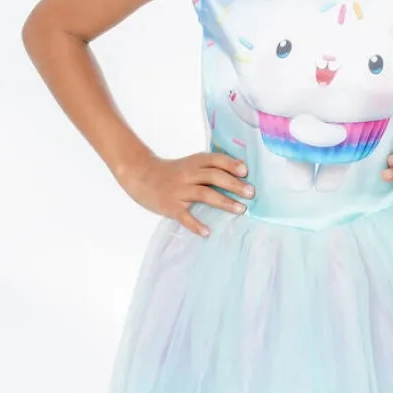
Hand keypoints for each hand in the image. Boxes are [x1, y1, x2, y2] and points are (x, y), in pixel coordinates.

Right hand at [117, 150, 252, 236]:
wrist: (141, 176)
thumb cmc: (172, 172)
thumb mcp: (190, 164)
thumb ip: (210, 168)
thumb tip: (240, 175)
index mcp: (195, 162)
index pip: (216, 160)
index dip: (231, 164)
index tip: (246, 172)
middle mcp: (188, 174)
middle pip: (214, 176)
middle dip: (234, 184)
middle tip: (251, 193)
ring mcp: (179, 190)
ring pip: (204, 194)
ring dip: (224, 202)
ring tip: (240, 210)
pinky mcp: (170, 206)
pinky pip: (185, 216)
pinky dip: (196, 224)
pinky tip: (207, 232)